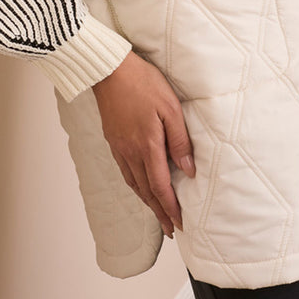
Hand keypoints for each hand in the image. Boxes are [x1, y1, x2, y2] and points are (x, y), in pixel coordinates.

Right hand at [91, 50, 195, 238]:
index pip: (160, 186)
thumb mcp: (170, 108)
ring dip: (147, 201)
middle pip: (146, 191)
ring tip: (158, 214)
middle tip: (171, 229)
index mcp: (147, 146)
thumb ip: (180, 139)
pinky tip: (140, 186)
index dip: (171, 207)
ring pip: (134, 183)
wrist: (109, 70)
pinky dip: (135, 185)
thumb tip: (189, 168)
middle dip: (160, 212)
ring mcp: (119, 147)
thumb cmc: (143, 83)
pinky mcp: (113, 140)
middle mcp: (130, 152)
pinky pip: (125, 171)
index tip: (180, 223)